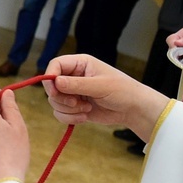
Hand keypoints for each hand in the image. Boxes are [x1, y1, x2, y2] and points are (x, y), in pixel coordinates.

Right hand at [44, 54, 169, 141]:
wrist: (132, 109)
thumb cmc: (122, 91)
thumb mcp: (100, 86)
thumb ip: (76, 84)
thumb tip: (56, 82)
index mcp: (80, 64)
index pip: (55, 65)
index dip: (50, 77)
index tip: (54, 91)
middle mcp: (74, 77)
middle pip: (52, 87)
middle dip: (61, 98)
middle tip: (76, 103)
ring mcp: (73, 93)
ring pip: (55, 102)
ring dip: (68, 110)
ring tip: (86, 109)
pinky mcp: (75, 107)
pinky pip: (61, 113)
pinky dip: (70, 118)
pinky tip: (84, 117)